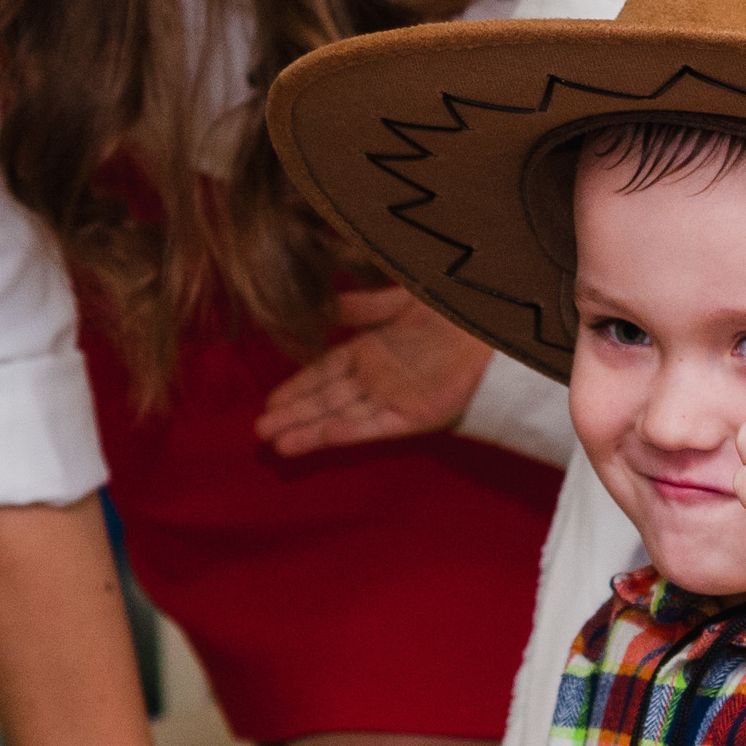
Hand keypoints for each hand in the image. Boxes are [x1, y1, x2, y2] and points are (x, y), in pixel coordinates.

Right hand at [256, 286, 492, 455]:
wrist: (486, 322)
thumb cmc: (447, 308)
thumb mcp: (397, 301)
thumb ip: (360, 307)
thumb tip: (322, 306)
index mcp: (369, 352)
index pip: (323, 373)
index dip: (296, 388)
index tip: (268, 402)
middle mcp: (376, 379)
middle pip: (326, 400)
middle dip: (293, 415)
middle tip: (259, 431)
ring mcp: (394, 399)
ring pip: (342, 416)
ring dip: (310, 430)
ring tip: (278, 444)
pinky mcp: (416, 416)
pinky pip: (376, 426)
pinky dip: (350, 431)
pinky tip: (325, 436)